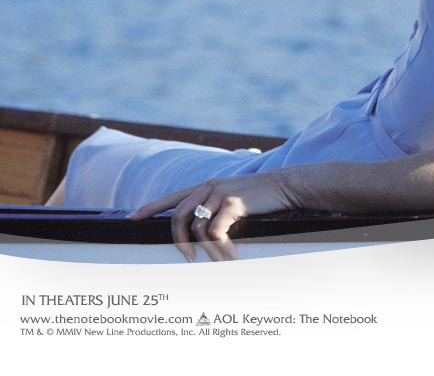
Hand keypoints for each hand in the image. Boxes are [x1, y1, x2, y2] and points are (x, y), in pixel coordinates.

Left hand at [129, 171, 294, 261]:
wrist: (286, 186)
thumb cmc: (263, 196)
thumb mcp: (235, 197)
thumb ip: (217, 206)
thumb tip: (203, 229)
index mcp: (207, 186)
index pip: (173, 197)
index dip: (152, 207)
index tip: (133, 218)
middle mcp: (209, 187)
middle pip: (178, 216)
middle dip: (179, 241)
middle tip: (189, 258)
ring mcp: (220, 193)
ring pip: (197, 228)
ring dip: (206, 250)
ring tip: (220, 261)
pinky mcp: (233, 202)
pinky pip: (216, 232)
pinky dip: (221, 248)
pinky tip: (231, 255)